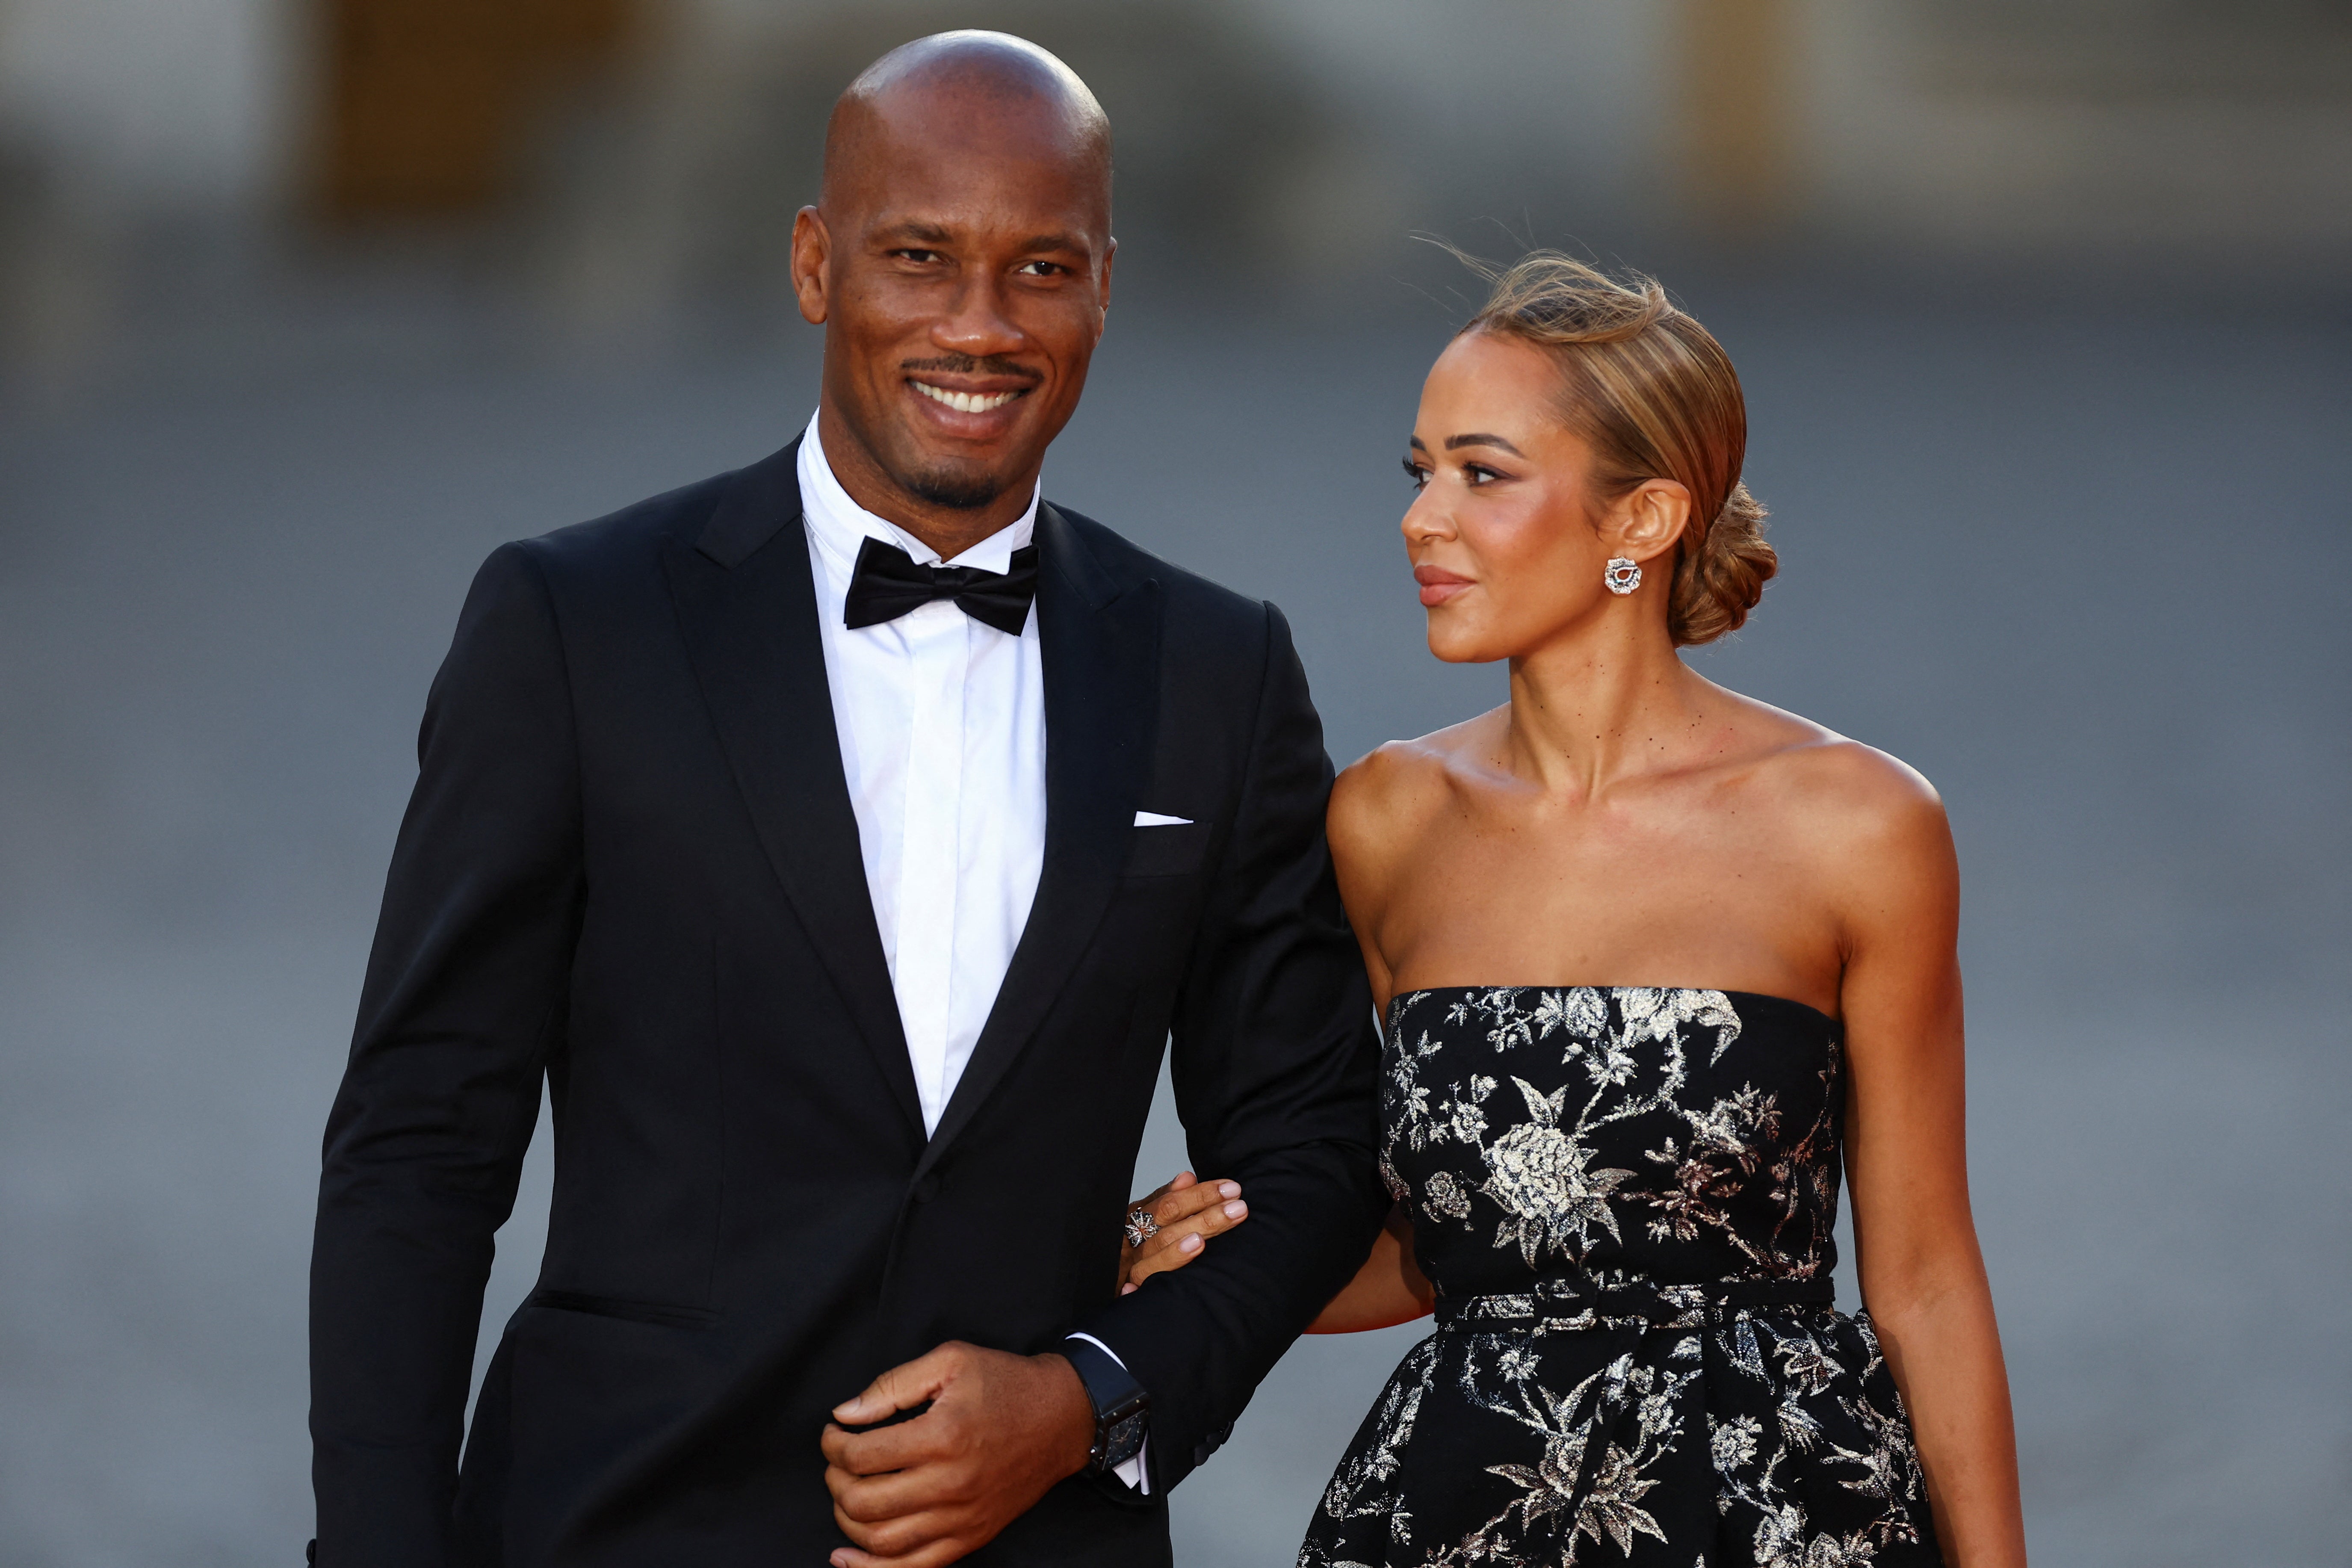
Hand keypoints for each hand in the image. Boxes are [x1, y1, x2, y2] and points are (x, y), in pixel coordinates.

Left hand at [821, 1341, 1093, 1567]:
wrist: (1062, 1418)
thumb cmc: (1006, 1384)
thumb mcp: (951, 1360)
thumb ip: (893, 1385)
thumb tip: (846, 1414)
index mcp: (943, 1436)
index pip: (862, 1455)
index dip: (833, 1444)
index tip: (834, 1432)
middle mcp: (951, 1484)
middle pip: (864, 1502)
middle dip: (836, 1481)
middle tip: (838, 1462)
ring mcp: (962, 1518)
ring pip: (882, 1541)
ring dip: (848, 1522)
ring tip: (848, 1495)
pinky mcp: (972, 1537)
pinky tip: (847, 1557)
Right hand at [1119, 1170, 1248, 1292]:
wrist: (1086, 1285)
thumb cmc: (1124, 1250)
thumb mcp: (1139, 1219)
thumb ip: (1162, 1200)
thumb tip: (1188, 1177)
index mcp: (1133, 1221)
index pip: (1168, 1204)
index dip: (1200, 1195)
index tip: (1230, 1189)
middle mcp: (1129, 1243)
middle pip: (1167, 1227)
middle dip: (1204, 1216)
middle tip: (1238, 1207)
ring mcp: (1127, 1268)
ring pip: (1157, 1253)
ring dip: (1181, 1245)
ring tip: (1204, 1238)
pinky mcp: (1126, 1292)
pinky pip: (1145, 1283)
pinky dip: (1159, 1272)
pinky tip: (1183, 1259)